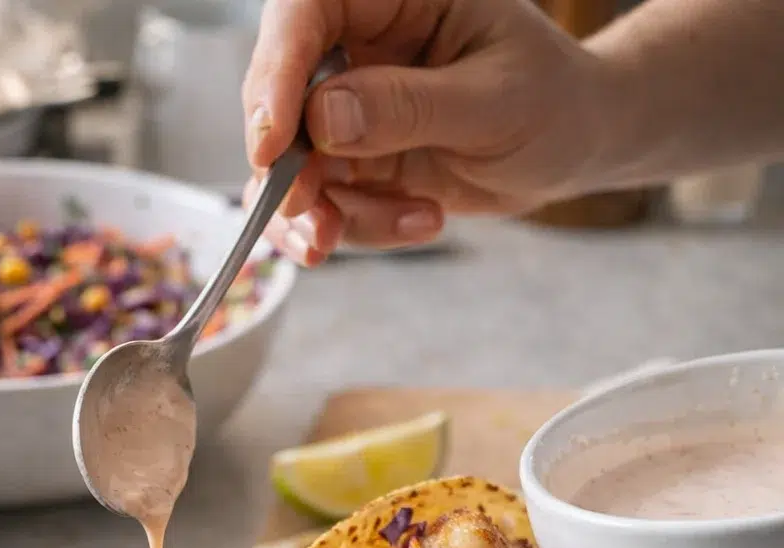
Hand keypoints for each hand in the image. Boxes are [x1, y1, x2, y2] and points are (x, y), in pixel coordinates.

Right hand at [241, 0, 611, 262]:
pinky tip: (422, 220)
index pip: (305, 14)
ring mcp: (353, 108)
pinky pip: (327, 203)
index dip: (275, 74)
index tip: (270, 145)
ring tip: (390, 227)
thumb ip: (408, 106)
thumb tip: (325, 117)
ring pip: (293, 163)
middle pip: (280, 96)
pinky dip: (358, 227)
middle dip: (288, 168)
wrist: (576, 144)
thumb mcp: (493, 101)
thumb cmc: (553, 99)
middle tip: (313, 217)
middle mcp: (360, 47)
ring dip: (321, 213)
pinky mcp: (358, 162)